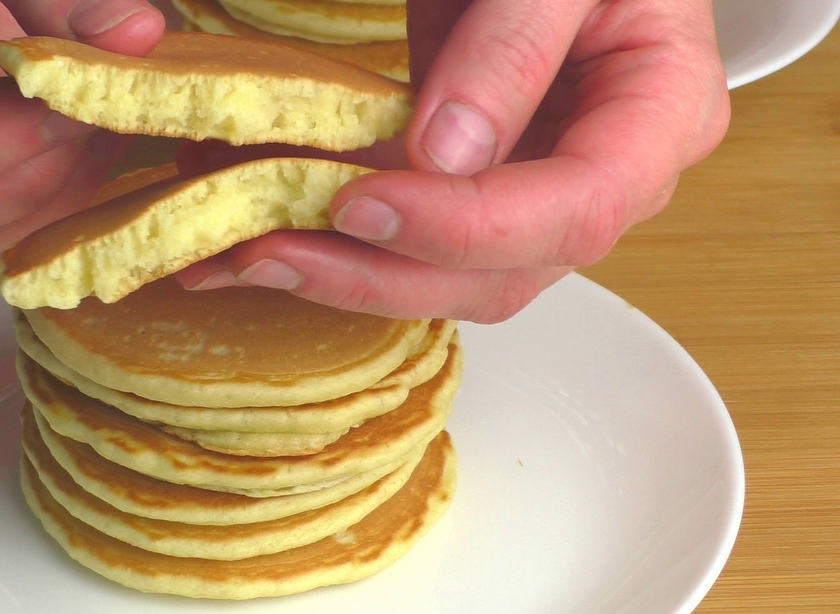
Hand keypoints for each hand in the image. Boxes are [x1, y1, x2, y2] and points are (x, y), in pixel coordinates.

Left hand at [176, 0, 729, 321]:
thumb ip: (513, 46)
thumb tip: (445, 155)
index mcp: (659, 115)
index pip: (578, 208)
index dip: (468, 225)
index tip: (364, 202)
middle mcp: (606, 177)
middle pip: (503, 272)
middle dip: (379, 274)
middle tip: (269, 250)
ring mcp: (536, 193)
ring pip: (448, 278)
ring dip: (343, 274)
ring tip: (243, 254)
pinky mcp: (474, 190)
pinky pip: (412, 239)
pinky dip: (338, 242)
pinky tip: (266, 231)